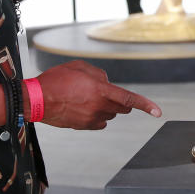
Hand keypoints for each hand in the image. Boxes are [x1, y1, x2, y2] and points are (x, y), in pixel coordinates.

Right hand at [36, 61, 161, 129]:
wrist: (36, 100)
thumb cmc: (56, 79)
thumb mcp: (79, 66)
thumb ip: (98, 74)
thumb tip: (107, 83)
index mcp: (100, 90)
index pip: (129, 99)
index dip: (145, 105)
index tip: (158, 112)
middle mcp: (99, 106)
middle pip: (121, 108)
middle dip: (119, 100)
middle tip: (104, 91)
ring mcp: (92, 118)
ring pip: (110, 115)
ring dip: (106, 106)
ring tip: (86, 97)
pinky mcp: (84, 126)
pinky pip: (100, 123)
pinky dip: (97, 115)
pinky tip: (83, 107)